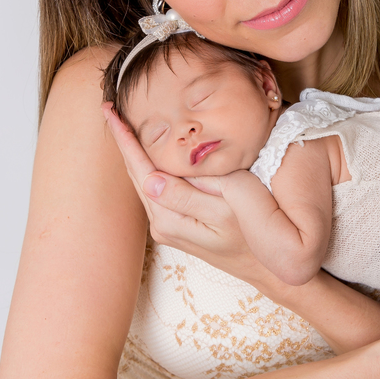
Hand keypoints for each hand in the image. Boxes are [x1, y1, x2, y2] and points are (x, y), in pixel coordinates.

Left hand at [101, 104, 273, 285]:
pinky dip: (148, 166)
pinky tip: (148, 153)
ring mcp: (168, 226)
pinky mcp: (178, 225)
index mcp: (169, 217)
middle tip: (110, 110)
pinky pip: (156, 190)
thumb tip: (150, 179)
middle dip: (123, 141)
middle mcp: (162, 224)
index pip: (140, 168)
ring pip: (144, 181)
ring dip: (133, 153)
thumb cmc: (254, 234)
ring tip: (123, 125)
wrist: (269, 268)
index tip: (110, 112)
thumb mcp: (226, 209)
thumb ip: (187, 194)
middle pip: (136, 174)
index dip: (125, 138)